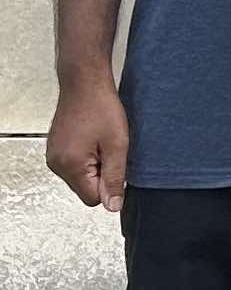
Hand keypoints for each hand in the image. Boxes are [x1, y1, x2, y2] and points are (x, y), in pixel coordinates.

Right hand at [47, 78, 129, 213]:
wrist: (85, 83)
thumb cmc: (101, 109)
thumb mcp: (117, 146)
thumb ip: (114, 179)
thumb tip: (112, 206)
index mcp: (69, 166)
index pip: (93, 198)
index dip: (110, 186)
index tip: (116, 163)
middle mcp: (56, 163)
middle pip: (86, 189)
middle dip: (102, 175)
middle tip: (110, 149)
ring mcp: (53, 155)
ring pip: (82, 177)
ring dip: (96, 165)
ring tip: (102, 142)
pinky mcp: (56, 148)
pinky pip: (76, 165)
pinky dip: (88, 157)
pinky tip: (94, 139)